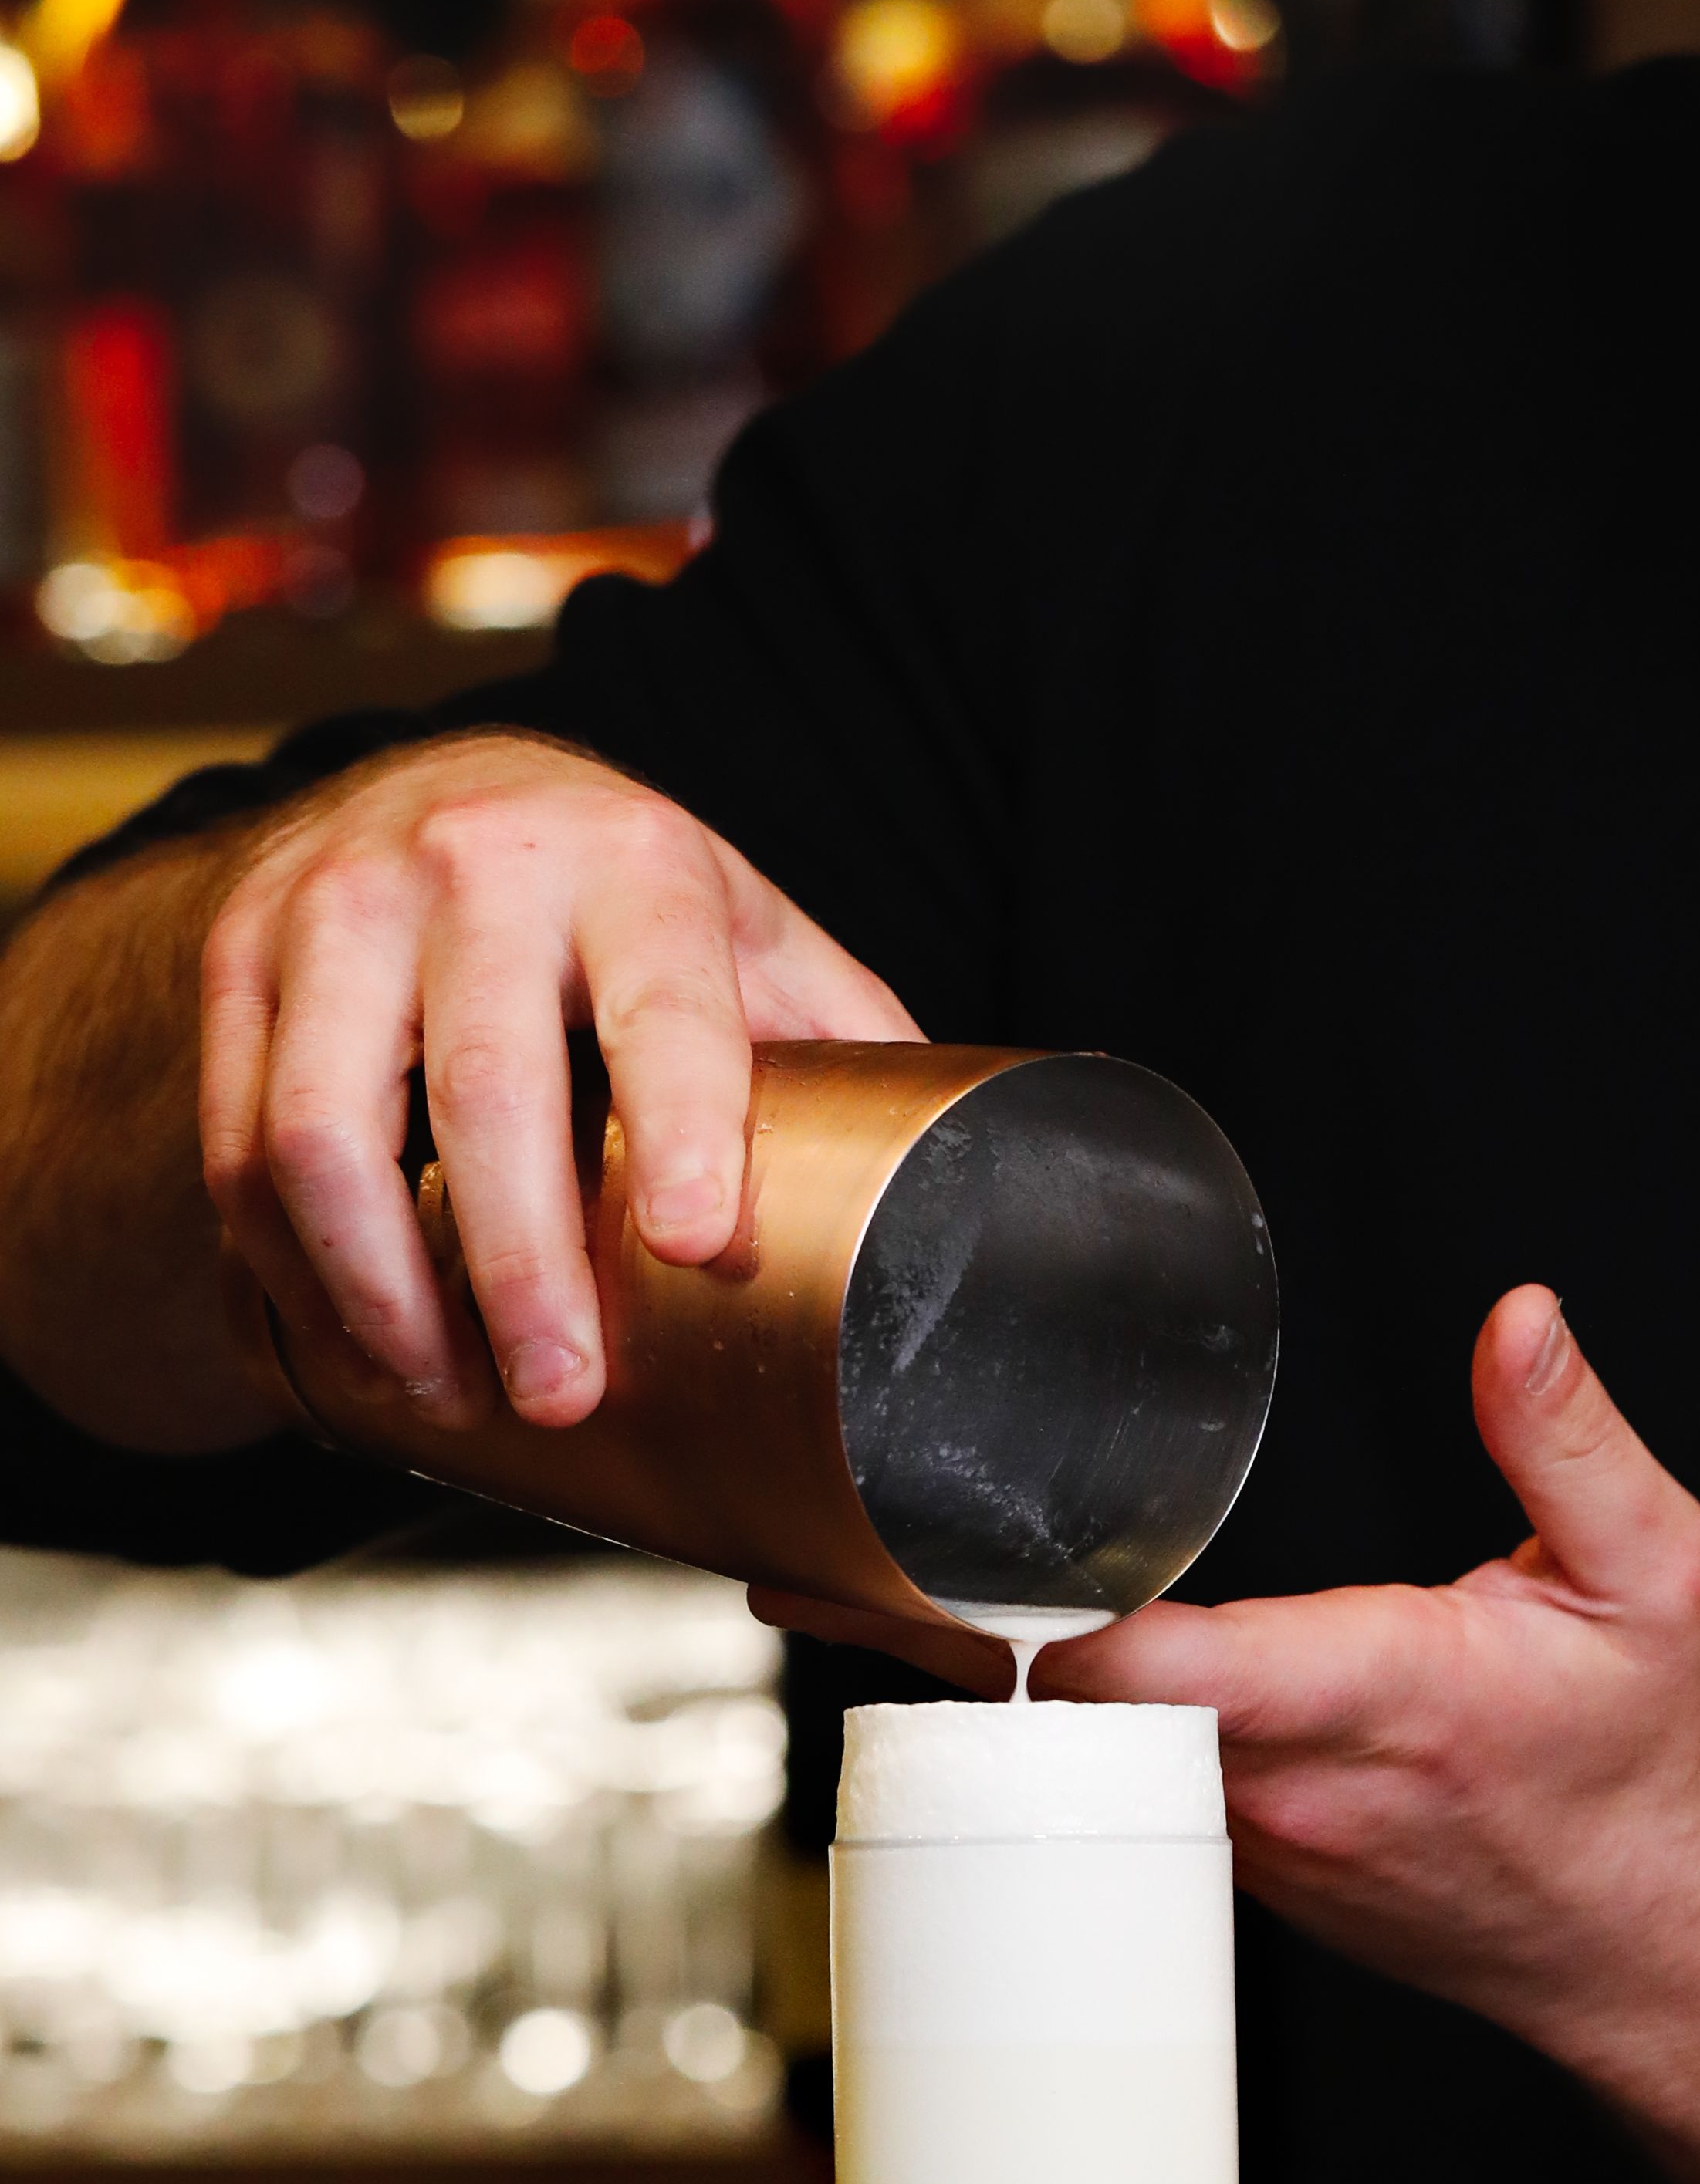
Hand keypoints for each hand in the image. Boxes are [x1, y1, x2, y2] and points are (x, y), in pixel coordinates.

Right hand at [204, 730, 914, 1434]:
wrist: (449, 789)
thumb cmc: (627, 893)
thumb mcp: (751, 931)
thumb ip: (840, 1039)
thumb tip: (976, 1177)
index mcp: (635, 862)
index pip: (663, 1003)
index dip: (684, 1124)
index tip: (697, 1241)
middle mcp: (475, 866)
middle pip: (484, 1089)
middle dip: (520, 1266)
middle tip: (562, 1392)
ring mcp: (338, 903)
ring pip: (322, 1128)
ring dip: (379, 1290)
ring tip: (443, 1394)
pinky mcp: (243, 956)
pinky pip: (238, 1136)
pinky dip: (287, 1261)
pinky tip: (354, 1335)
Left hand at [762, 1286, 1699, 2059]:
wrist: (1648, 1942)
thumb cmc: (1643, 1759)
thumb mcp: (1654, 1577)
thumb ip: (1571, 1441)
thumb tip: (1518, 1315)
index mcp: (1363, 1698)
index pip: (1143, 1663)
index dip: (1016, 1608)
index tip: (907, 1541)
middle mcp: (1275, 1788)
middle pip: (1052, 1707)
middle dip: (926, 1627)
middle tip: (795, 1538)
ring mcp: (1238, 1844)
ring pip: (1061, 1756)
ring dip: (966, 1674)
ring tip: (839, 1569)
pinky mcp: (1230, 1865)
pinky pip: (1100, 1788)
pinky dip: (1036, 1721)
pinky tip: (974, 1650)